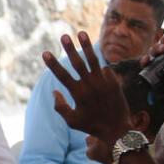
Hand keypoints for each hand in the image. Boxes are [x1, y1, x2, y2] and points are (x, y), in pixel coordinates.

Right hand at [46, 31, 133, 147]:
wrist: (118, 129)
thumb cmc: (91, 126)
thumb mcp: (71, 121)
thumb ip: (60, 106)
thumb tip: (55, 91)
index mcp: (78, 94)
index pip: (62, 75)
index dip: (53, 64)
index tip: (45, 53)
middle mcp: (91, 85)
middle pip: (78, 62)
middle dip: (69, 48)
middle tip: (64, 36)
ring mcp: (104, 82)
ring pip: (93, 60)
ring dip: (86, 46)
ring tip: (81, 33)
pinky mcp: (114, 82)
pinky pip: (104, 69)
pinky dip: (99, 66)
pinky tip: (95, 65)